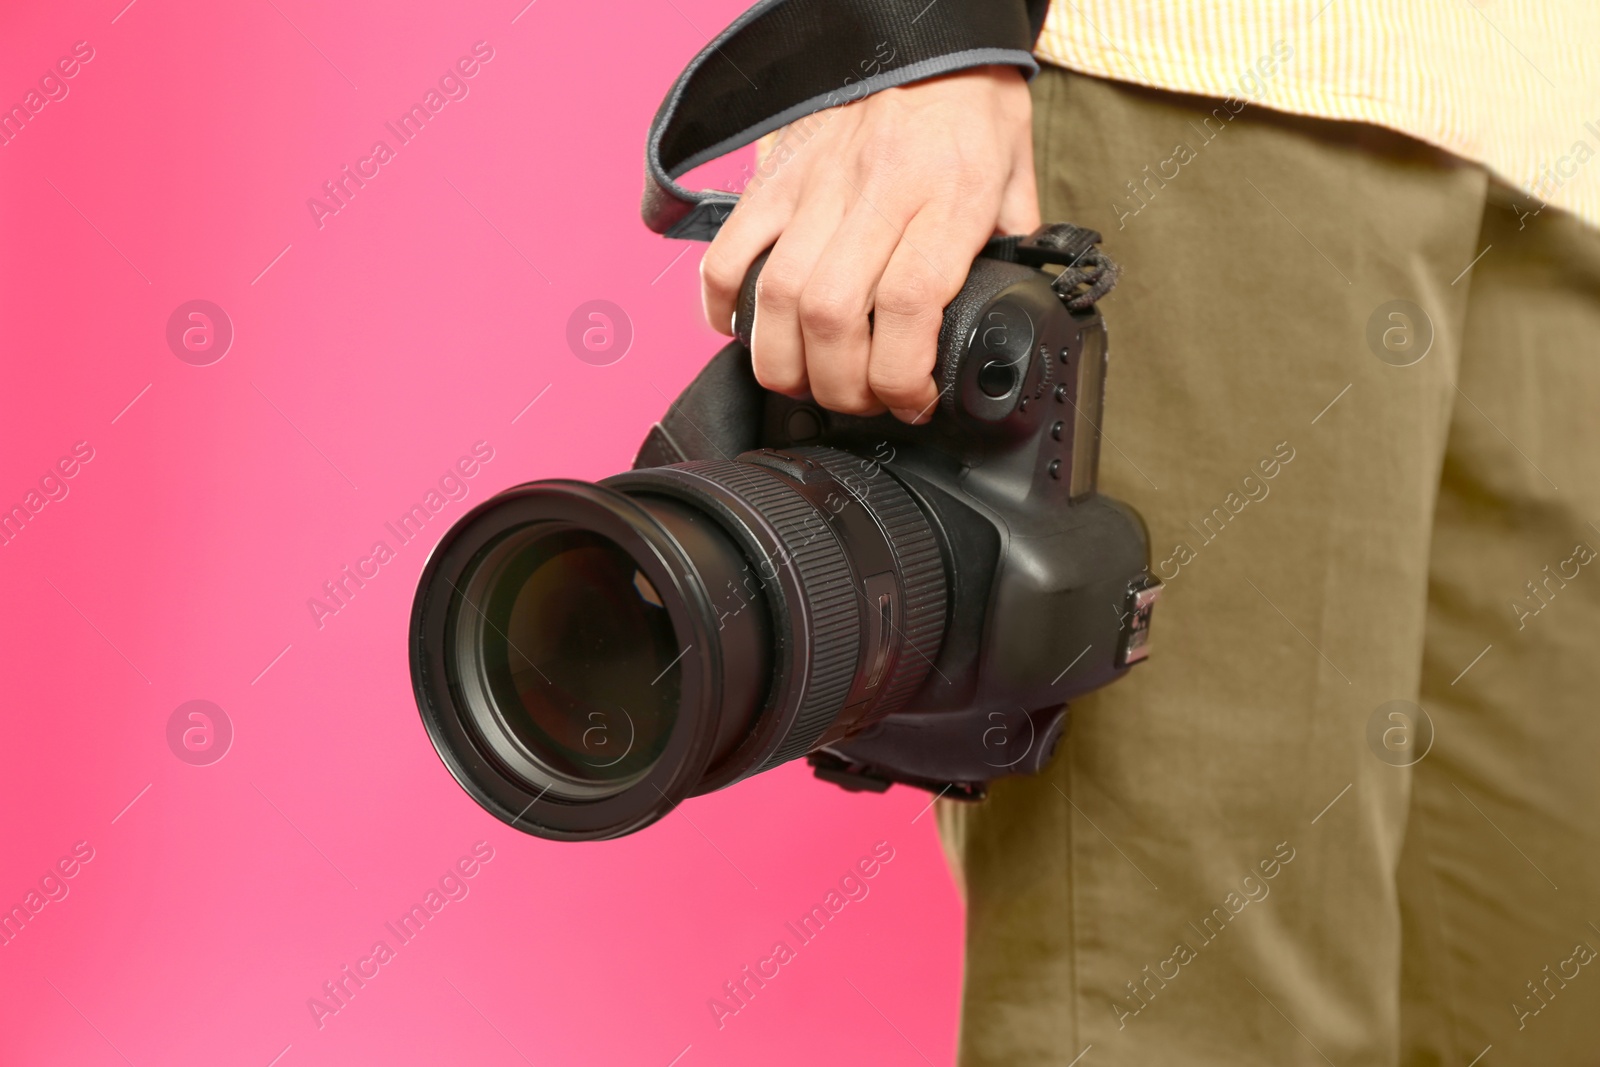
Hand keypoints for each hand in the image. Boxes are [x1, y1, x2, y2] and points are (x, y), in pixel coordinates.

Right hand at [699, 65, 1038, 422]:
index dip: (901, 374)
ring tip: (806, 383)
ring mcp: (814, 187)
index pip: (908, 305)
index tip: (910, 400)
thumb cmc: (972, 111)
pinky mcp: (773, 180)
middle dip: (839, 385)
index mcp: (944, 199)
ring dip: (784, 363)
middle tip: (858, 402)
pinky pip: (726, 254)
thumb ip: (1004, 255)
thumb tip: (1000, 320)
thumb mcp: (1013, 184)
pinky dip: (723, 308)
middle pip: (831, 315)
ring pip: (775, 296)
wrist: (926, 35)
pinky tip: (745, 335)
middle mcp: (874, 194)